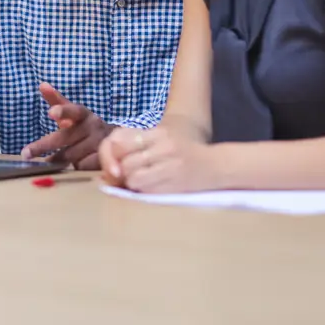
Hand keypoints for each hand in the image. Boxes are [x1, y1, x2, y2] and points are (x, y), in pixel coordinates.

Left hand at [20, 82, 111, 169]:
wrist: (116, 142)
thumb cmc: (85, 126)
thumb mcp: (73, 113)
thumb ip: (57, 100)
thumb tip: (42, 84)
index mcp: (84, 114)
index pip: (73, 110)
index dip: (62, 111)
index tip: (51, 112)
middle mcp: (93, 127)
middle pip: (65, 138)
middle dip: (44, 145)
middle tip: (26, 153)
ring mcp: (100, 143)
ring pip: (71, 155)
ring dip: (57, 160)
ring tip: (47, 163)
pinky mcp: (103, 159)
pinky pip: (81, 167)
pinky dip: (73, 168)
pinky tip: (71, 167)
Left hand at [98, 126, 217, 193]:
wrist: (216, 165)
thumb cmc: (183, 153)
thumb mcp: (160, 139)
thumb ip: (134, 145)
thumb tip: (107, 169)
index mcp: (158, 131)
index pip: (117, 141)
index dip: (109, 156)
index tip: (113, 166)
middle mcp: (164, 144)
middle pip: (123, 162)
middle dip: (121, 173)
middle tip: (128, 177)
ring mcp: (170, 163)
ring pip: (132, 177)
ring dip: (132, 184)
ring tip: (143, 182)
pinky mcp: (175, 182)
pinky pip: (145, 190)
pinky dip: (143, 192)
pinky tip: (152, 188)